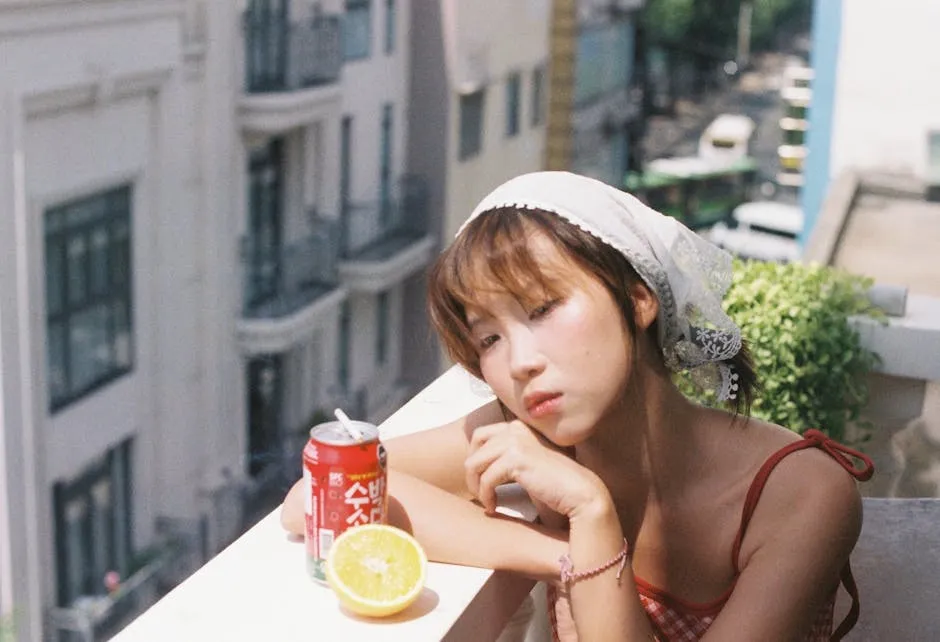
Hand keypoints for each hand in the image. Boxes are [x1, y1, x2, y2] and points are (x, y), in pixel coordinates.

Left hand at [464, 420, 611, 519]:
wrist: (580, 493)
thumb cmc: (555, 485)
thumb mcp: (528, 464)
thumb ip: (507, 457)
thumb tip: (474, 463)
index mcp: (520, 426)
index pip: (481, 434)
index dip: (476, 458)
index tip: (481, 479)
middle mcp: (516, 428)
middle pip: (475, 445)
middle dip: (472, 471)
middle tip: (480, 492)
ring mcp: (516, 441)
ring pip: (474, 463)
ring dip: (477, 486)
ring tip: (487, 501)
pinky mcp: (516, 459)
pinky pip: (485, 479)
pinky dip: (486, 496)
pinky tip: (494, 507)